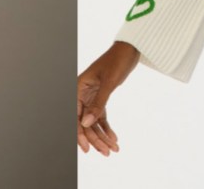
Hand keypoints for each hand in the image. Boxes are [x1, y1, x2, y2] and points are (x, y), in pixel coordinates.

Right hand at [77, 41, 140, 155]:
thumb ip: (98, 104)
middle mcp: (82, 94)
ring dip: (102, 136)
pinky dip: (107, 128)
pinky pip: (101, 117)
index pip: (75, 117)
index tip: (87, 149)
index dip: (80, 134)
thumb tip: (86, 124)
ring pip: (93, 122)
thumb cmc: (116, 61)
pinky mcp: (101, 98)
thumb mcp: (108, 83)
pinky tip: (114, 138)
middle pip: (84, 122)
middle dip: (95, 139)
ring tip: (113, 149)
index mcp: (78, 88)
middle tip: (107, 152)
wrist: (128, 50)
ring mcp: (91, 97)